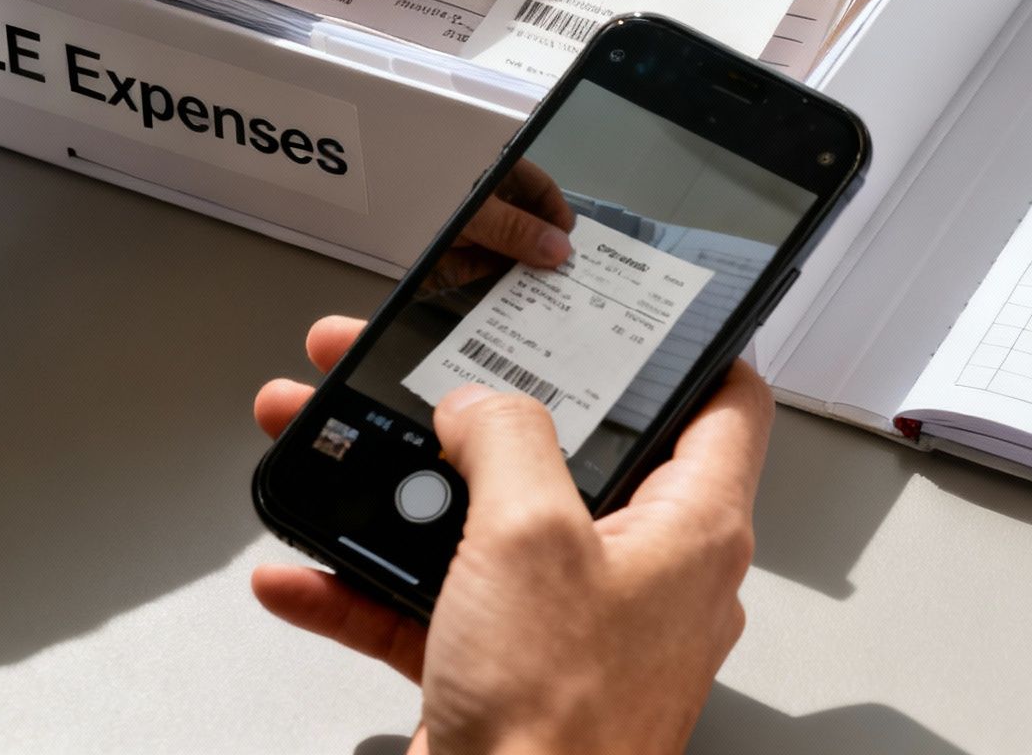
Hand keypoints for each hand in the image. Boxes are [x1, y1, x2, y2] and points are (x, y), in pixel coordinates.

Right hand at [253, 317, 772, 754]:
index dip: (689, 349)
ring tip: (332, 444)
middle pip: (566, 457)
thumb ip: (506, 439)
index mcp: (692, 529)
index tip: (638, 316)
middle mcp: (645, 573)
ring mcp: (573, 627)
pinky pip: (436, 608)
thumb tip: (482, 405)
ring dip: (400, 491)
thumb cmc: (560, 723)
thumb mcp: (528, 537)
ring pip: (484, 529)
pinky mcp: (508, 675)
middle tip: (418, 370)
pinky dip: (369, 586)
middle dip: (475, 411)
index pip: (725, 406)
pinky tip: (305, 571)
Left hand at [428, 159, 575, 291]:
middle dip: (543, 248)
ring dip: (525, 271)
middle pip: (527, 224)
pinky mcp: (452, 263)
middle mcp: (484, 204)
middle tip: (565, 275)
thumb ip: (517, 231)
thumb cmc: (421, 199)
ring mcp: (468, 234)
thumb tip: (560, 250)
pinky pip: (484, 273)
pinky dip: (500, 287)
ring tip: (549, 295)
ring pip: (509, 252)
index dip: (556, 213)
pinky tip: (518, 301)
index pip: (538, 188)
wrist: (366, 217)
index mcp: (491, 175)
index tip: (569, 243)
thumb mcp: (473, 211)